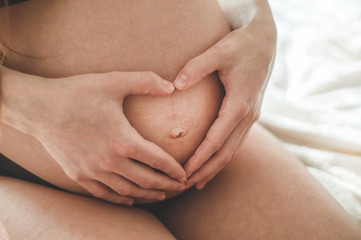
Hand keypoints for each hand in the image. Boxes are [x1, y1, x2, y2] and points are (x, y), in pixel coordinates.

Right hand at [2, 69, 186, 204]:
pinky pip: (103, 193)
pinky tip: (129, 199)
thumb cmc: (77, 93)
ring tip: (161, 195)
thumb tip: (171, 86)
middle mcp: (110, 161)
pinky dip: (119, 199)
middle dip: (167, 186)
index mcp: (123, 140)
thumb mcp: (113, 81)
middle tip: (180, 188)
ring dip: (147, 195)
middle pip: (146, 180)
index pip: (158, 160)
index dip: (174, 170)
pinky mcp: (78, 174)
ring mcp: (93, 171)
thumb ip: (146, 81)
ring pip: (127, 191)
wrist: (38, 107)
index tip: (185, 174)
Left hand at [173, 8, 276, 188]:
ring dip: (214, 167)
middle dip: (205, 171)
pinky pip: (234, 142)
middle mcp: (247, 116)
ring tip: (195, 182)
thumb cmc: (240, 45)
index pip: (216, 141)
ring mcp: (250, 117)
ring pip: (231, 151)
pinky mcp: (248, 114)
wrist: (264, 40)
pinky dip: (222, 156)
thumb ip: (196, 67)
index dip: (199, 158)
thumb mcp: (219, 51)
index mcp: (239, 105)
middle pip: (225, 153)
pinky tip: (210, 162)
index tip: (182, 172)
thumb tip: (175, 85)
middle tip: (184, 185)